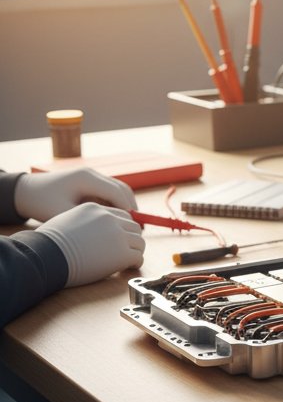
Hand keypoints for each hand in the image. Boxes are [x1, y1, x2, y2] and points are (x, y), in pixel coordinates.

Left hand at [14, 169, 136, 221]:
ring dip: (124, 205)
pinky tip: (114, 219)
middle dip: (132, 207)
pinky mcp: (88, 181)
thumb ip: (89, 219)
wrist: (25, 191)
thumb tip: (114, 227)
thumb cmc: (41, 202)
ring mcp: (91, 176)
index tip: (136, 227)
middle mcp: (92, 174)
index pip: (117, 192)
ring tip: (129, 224)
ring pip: (117, 190)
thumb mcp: (64, 214)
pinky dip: (114, 204)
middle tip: (138, 226)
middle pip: (122, 188)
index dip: (129, 210)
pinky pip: (108, 192)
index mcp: (86, 178)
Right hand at [36, 203, 144, 285]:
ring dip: (135, 251)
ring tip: (129, 260)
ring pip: (139, 242)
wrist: (47, 255)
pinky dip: (135, 263)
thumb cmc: (48, 243)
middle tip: (128, 249)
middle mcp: (109, 219)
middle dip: (132, 238)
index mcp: (96, 209)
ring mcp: (118, 235)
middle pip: (133, 227)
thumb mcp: (65, 220)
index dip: (122, 228)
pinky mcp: (122, 253)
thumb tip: (89, 233)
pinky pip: (137, 257)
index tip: (121, 238)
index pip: (120, 216)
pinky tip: (128, 267)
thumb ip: (84, 222)